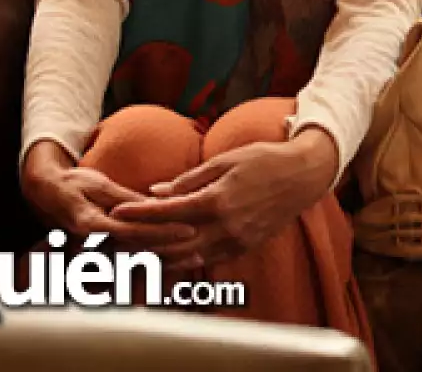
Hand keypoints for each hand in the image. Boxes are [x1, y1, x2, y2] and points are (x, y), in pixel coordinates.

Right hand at [19, 139, 195, 252]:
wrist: (46, 195)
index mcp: (91, 224)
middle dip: (169, 253)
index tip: (189, 230)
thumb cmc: (74, 184)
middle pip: (138, 251)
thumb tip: (156, 203)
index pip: (134, 231)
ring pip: (135, 262)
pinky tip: (176, 266)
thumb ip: (126, 198)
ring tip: (195, 262)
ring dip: (164, 264)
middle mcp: (92, 245)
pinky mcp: (98, 255)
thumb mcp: (100, 185)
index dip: (162, 232)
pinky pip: (127, 263)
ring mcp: (93, 254)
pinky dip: (151, 266)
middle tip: (200, 254)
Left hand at [108, 127, 338, 270]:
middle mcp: (225, 226)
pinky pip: (206, 260)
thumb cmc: (265, 160)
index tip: (117, 212)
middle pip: (172, 242)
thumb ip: (189, 180)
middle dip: (142, 239)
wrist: (303, 176)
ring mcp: (235, 241)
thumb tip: (156, 191)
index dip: (139, 213)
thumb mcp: (225, 161)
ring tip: (135, 249)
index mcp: (218, 200)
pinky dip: (183, 259)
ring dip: (159, 254)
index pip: (168, 212)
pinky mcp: (243, 248)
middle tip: (119, 235)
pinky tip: (167, 254)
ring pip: (186, 257)